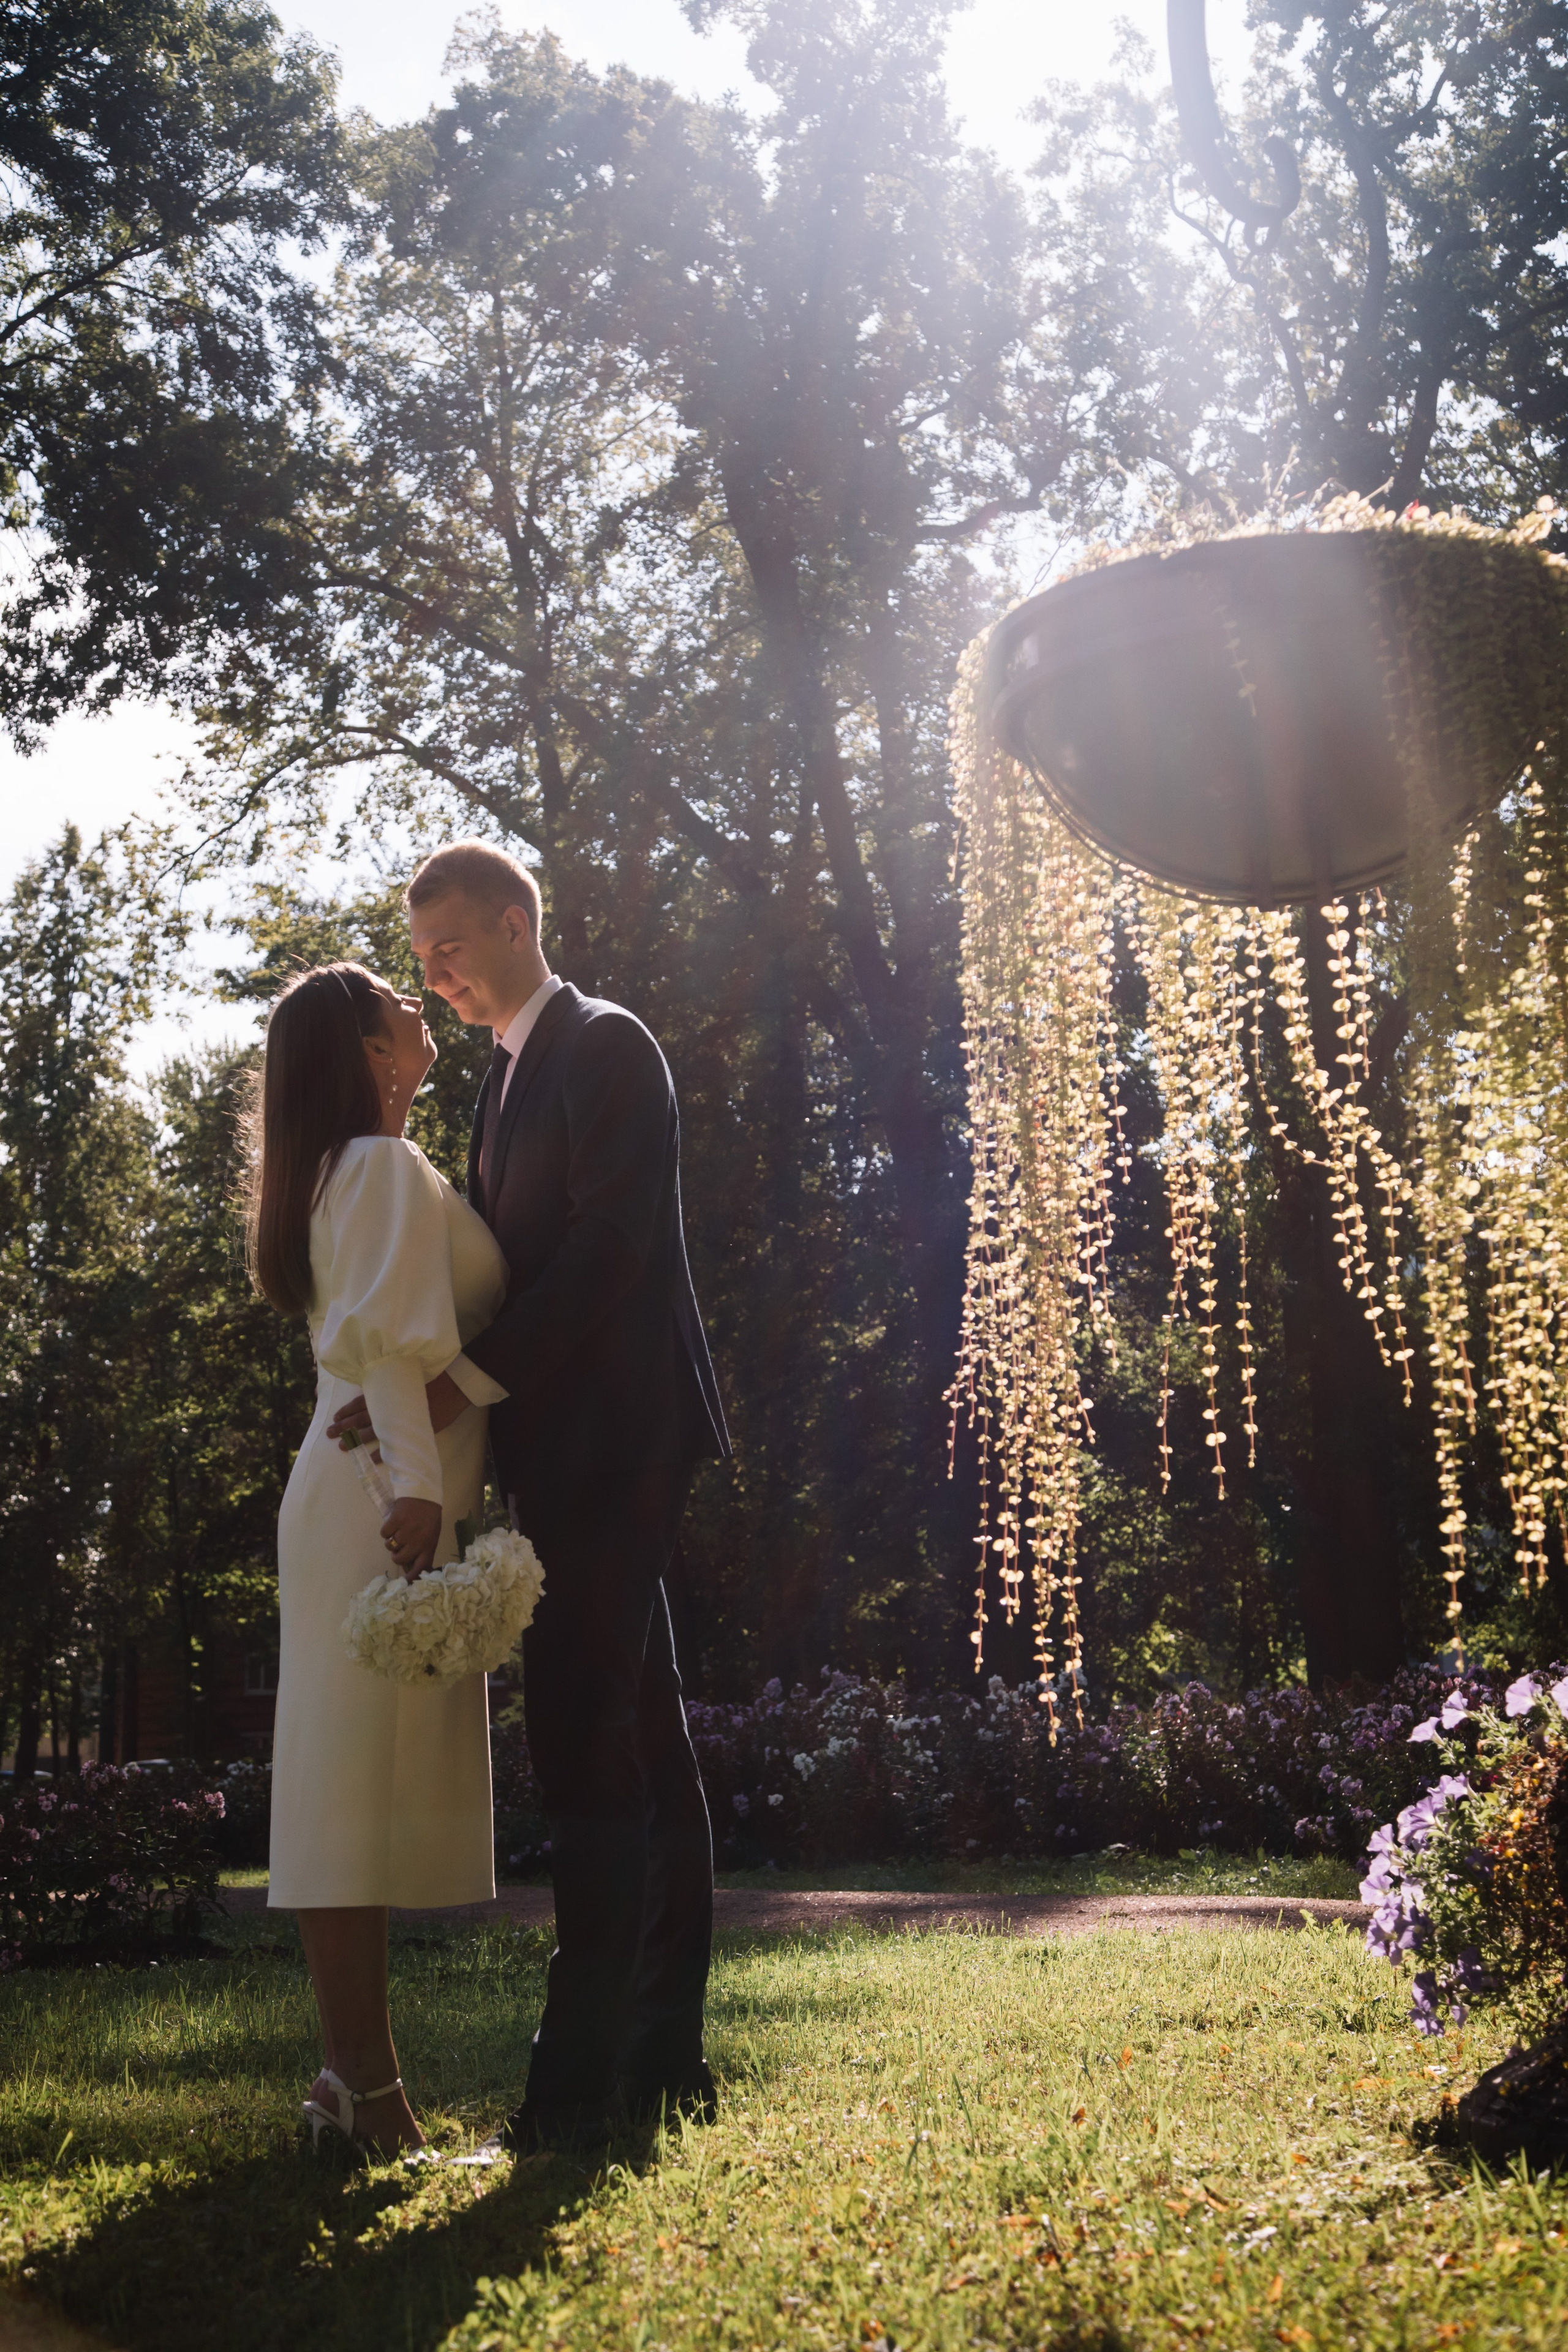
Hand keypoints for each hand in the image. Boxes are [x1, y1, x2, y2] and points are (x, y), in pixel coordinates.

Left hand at [326, 1372, 470, 1452]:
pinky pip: (390, 1446)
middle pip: (360, 1418)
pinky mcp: (410, 1432)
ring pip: (370, 1432)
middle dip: (344, 1427)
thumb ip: (391, 1389)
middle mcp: (389, 1407)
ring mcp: (398, 1421)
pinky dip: (379, 1454)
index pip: (360, 1402)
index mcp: (387, 1392)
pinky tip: (369, 1460)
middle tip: (330, 1434)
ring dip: (354, 1441)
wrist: (452, 1389)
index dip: (347, 1410)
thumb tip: (376, 1394)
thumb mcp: (406, 1381)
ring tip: (342, 1447)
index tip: (336, 1417)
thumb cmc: (431, 1381)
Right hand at [379, 1498, 443, 1578]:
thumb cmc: (428, 1516)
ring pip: (390, 1546)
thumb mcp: (431, 1534)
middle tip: (399, 1545)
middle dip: (396, 1554)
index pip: (422, 1566)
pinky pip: (384, 1534)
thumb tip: (412, 1566)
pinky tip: (394, 1523)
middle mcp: (419, 1540)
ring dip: (391, 1541)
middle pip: (400, 1558)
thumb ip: (423, 1549)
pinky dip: (386, 1530)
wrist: (423, 1493)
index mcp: (430, 1544)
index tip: (404, 1584)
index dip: (412, 1578)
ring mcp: (407, 1530)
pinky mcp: (396, 1520)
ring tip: (399, 1530)